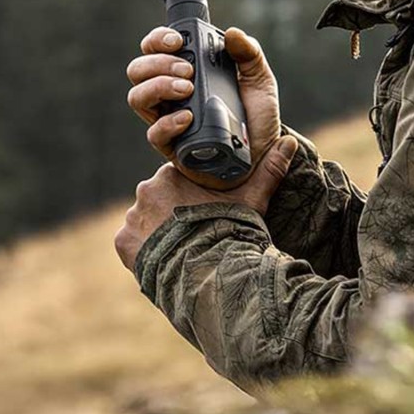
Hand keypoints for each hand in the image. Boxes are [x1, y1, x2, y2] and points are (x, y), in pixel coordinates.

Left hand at [114, 136, 297, 271]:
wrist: (211, 271)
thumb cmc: (232, 229)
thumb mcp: (253, 197)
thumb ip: (269, 168)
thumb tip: (290, 141)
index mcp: (173, 174)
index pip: (178, 180)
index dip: (191, 197)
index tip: (204, 211)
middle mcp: (147, 189)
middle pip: (158, 199)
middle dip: (172, 213)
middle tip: (192, 231)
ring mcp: (132, 217)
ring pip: (144, 220)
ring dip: (156, 231)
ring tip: (179, 248)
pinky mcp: (123, 242)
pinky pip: (131, 243)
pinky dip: (143, 249)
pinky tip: (163, 258)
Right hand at [125, 25, 281, 189]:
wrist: (263, 153)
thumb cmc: (256, 115)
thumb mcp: (259, 80)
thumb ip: (249, 53)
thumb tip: (232, 33)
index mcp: (187, 70)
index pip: (155, 47)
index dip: (158, 39)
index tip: (178, 41)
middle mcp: (170, 92)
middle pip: (138, 70)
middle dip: (158, 63)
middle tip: (189, 70)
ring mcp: (168, 118)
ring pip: (137, 97)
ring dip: (158, 87)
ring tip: (187, 89)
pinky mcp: (172, 145)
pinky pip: (154, 133)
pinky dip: (168, 122)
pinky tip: (188, 117)